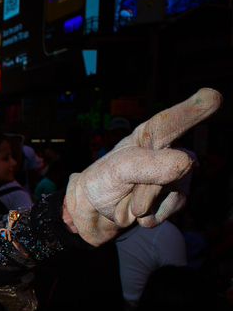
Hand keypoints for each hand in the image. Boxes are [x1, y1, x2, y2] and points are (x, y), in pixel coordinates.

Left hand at [65, 88, 221, 245]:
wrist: (99, 207)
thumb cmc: (105, 178)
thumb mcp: (116, 170)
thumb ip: (146, 165)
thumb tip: (186, 163)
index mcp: (150, 136)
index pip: (172, 122)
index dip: (191, 110)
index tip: (211, 95)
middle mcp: (168, 151)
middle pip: (172, 168)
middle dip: (146, 188)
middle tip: (126, 193)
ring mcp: (177, 174)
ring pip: (170, 193)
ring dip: (143, 202)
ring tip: (129, 196)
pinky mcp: (178, 198)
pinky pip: (168, 211)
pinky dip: (148, 215)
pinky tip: (138, 209)